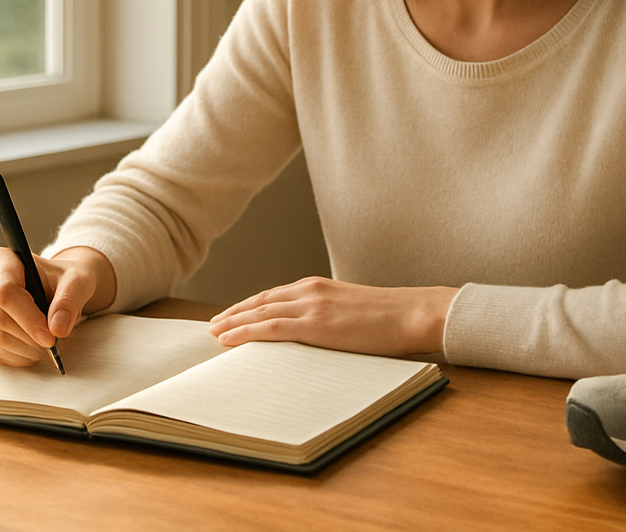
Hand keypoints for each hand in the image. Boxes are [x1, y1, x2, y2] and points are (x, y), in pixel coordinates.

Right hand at [0, 245, 116, 365]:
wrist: (56, 287)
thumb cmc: (64, 279)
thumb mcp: (76, 281)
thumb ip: (69, 300)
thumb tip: (57, 329)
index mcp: (1, 261)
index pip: (5, 292)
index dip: (27, 318)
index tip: (50, 338)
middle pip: (0, 319)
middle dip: (30, 337)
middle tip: (54, 344)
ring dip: (26, 350)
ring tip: (47, 345)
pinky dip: (19, 357)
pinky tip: (34, 350)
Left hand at [207, 277, 457, 357]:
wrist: (412, 313)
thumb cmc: (389, 318)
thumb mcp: (351, 310)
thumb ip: (328, 316)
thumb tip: (315, 335)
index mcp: (318, 286)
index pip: (272, 295)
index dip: (248, 306)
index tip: (231, 316)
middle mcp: (309, 290)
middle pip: (260, 301)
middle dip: (234, 313)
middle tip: (213, 326)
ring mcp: (312, 305)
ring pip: (259, 313)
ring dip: (232, 323)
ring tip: (214, 334)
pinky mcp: (316, 324)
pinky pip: (271, 328)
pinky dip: (246, 332)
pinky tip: (229, 340)